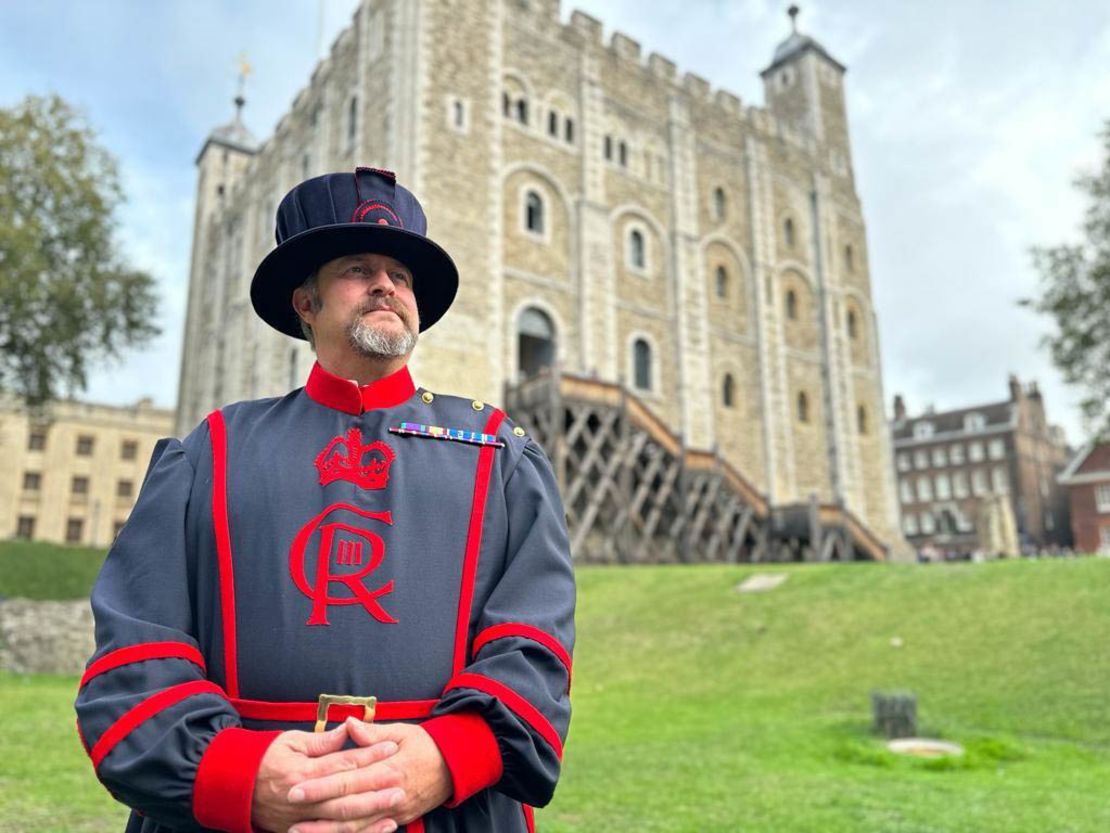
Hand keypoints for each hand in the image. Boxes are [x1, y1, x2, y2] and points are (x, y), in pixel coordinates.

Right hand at [251, 723, 403, 832]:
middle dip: (375, 787)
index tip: (391, 746)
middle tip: (401, 781)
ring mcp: (301, 820)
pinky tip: (379, 828)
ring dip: (371, 813)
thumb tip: (350, 728)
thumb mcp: (290, 742)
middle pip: (346, 794)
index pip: (342, 762)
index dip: (368, 754)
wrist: (234, 789)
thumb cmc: (265, 758)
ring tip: (395, 805)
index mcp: (301, 771)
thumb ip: (322, 742)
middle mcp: (303, 799)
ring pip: (342, 820)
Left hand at [287, 717, 452, 829]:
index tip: (296, 786)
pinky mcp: (397, 821)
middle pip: (347, 805)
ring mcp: (394, 811)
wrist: (456, 767)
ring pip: (355, 826)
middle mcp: (390, 794)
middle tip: (290, 808)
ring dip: (326, 830)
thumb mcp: (403, 732)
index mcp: (389, 768)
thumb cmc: (426, 745)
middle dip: (316, 809)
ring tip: (298, 830)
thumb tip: (348, 724)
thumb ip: (373, 733)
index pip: (348, 778)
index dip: (321, 784)